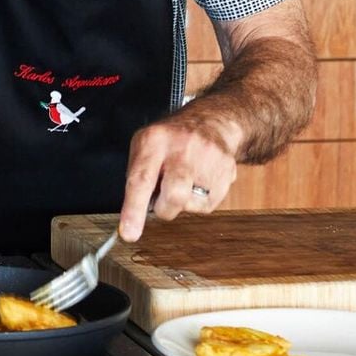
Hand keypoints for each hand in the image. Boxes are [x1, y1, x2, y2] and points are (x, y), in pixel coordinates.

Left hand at [119, 113, 238, 240]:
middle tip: (162, 201)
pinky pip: (208, 205)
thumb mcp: (144, 146)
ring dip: (183, 203)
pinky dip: (199, 200)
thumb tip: (135, 214)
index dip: (133, 210)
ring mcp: (208, 159)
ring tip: (183, 181)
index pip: (141, 179)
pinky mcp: (227, 172)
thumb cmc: (170, 140)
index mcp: (154, 141)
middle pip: (175, 196)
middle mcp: (182, 148)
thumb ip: (138, 176)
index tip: (128, 233)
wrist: (212, 122)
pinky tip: (199, 181)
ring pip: (192, 205)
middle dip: (165, 209)